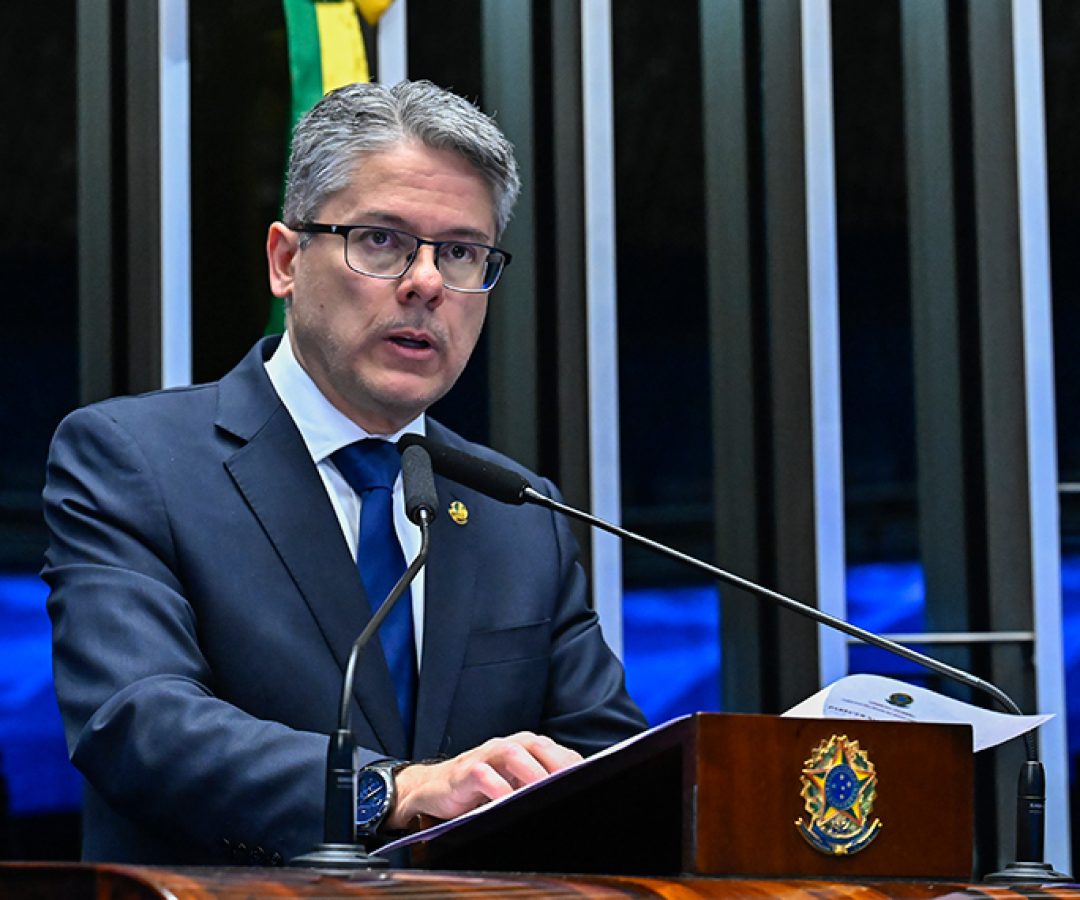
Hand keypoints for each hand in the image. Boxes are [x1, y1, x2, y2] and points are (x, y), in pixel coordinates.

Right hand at [387, 731, 582, 828]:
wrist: (434, 790)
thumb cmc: (483, 789)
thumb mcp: (516, 787)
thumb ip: (539, 787)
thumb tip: (574, 800)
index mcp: (527, 749)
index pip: (558, 753)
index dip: (575, 767)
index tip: (592, 783)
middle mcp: (509, 746)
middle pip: (538, 745)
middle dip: (557, 763)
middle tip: (573, 784)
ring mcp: (485, 756)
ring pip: (511, 752)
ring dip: (531, 770)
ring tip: (544, 789)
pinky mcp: (464, 771)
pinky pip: (482, 774)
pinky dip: (497, 786)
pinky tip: (506, 801)